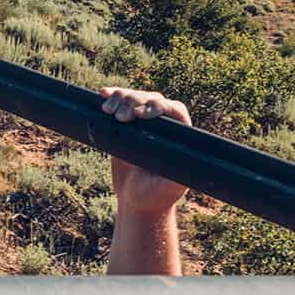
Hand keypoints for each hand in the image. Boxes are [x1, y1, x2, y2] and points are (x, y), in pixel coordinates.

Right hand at [100, 87, 190, 215]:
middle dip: (134, 102)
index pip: (173, 110)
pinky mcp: (125, 125)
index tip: (140, 115)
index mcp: (179, 135)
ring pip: (134, 98)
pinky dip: (112, 97)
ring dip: (120, 98)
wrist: (135, 200)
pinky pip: (120, 104)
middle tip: (120, 118)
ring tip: (107, 111)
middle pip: (150, 99)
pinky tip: (103, 93)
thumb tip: (190, 160)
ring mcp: (143, 123)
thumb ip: (178, 176)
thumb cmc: (156, 196)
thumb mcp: (168, 188)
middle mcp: (163, 125)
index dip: (157, 106)